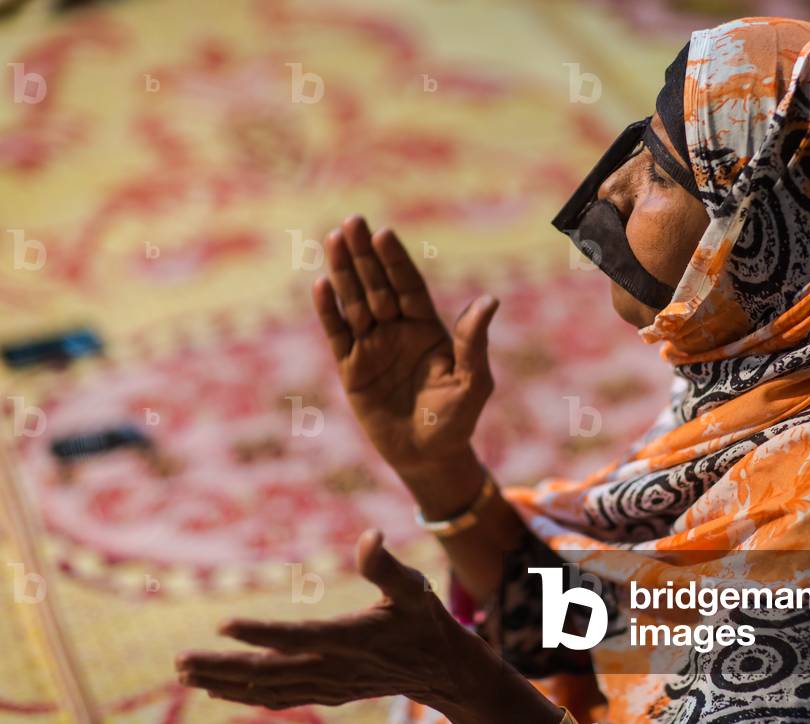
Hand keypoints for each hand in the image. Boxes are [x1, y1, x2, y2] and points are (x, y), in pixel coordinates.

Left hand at [175, 530, 560, 723]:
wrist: (441, 669)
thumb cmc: (425, 619)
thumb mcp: (413, 588)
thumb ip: (386, 566)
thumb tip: (369, 535)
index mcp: (352, 638)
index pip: (298, 637)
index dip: (261, 633)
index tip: (223, 624)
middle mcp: (334, 667)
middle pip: (268, 671)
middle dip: (221, 667)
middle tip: (178, 661)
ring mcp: (327, 684)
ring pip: (267, 689)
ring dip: (224, 682)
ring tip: (184, 673)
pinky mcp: (326, 691)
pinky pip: (278, 698)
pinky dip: (245, 695)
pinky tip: (218, 689)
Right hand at [312, 217, 497, 487]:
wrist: (428, 456)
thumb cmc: (457, 419)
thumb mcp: (472, 381)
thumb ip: (473, 342)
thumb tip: (488, 301)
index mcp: (428, 327)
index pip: (409, 286)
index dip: (395, 261)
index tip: (383, 233)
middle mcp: (398, 330)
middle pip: (377, 285)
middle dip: (364, 255)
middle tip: (350, 221)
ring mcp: (372, 347)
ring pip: (355, 303)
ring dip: (344, 273)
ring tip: (332, 240)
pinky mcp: (352, 368)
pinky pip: (338, 335)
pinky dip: (329, 312)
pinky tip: (321, 285)